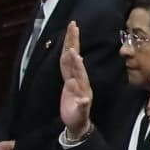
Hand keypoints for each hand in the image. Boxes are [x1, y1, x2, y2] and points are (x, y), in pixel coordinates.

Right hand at [59, 21, 94, 137]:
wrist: (77, 122)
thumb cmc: (78, 118)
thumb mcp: (80, 114)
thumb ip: (81, 106)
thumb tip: (83, 99)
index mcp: (82, 86)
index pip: (78, 71)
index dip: (76, 62)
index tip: (73, 52)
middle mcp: (78, 79)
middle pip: (75, 57)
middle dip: (74, 42)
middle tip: (74, 26)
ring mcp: (73, 78)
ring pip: (70, 58)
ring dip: (71, 43)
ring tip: (72, 30)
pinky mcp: (68, 80)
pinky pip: (66, 64)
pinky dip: (66, 55)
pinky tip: (68, 45)